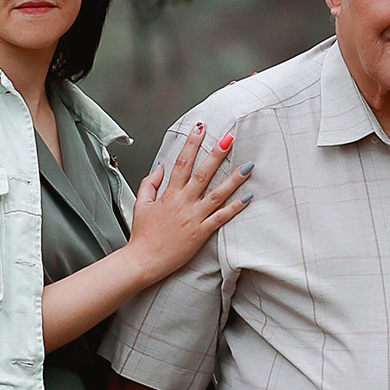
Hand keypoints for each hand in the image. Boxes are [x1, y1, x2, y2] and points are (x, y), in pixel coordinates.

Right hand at [127, 125, 248, 287]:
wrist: (144, 260)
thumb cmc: (143, 235)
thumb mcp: (142, 205)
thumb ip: (150, 183)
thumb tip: (159, 168)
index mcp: (169, 194)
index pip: (182, 163)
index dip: (191, 144)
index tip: (200, 129)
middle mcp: (183, 203)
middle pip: (202, 173)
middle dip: (216, 154)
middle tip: (229, 138)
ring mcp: (194, 217)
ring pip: (217, 194)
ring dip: (233, 179)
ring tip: (248, 165)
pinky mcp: (201, 233)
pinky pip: (221, 218)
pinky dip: (235, 207)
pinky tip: (247, 197)